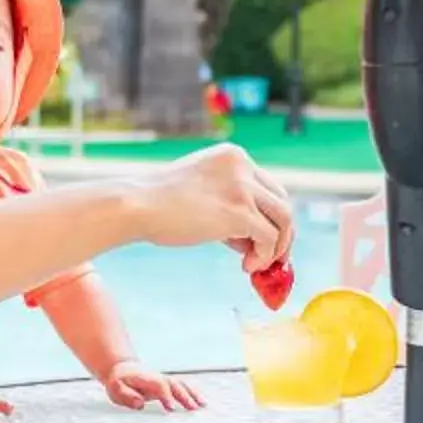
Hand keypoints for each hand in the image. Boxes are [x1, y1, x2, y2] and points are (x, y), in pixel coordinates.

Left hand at [104, 363, 203, 411]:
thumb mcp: (115, 389)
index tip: (171, 409)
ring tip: (203, 405)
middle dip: (184, 396)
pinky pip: (183, 388)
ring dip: (193, 394)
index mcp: (145, 378)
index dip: (166, 396)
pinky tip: (201, 403)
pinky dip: (193, 394)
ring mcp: (164, 380)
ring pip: (181, 384)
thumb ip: (126, 396)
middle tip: (193, 409)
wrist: (123, 370)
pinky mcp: (168, 385)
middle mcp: (158, 378)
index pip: (159, 386)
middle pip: (174, 384)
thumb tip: (140, 404)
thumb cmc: (119, 382)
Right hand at [135, 145, 292, 267]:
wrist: (137, 205)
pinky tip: (246, 266)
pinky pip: (269, 238)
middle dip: (282, 233)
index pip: (267, 187)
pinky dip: (265, 256)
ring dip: (278, 247)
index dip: (269, 216)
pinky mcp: (240, 212)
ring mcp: (243, 188)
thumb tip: (252, 240)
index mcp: (233, 156)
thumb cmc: (159, 204)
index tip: (262, 239)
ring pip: (284, 220)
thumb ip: (229, 207)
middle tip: (272, 257)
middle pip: (282, 202)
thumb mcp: (202, 193)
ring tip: (258, 264)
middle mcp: (243, 166)